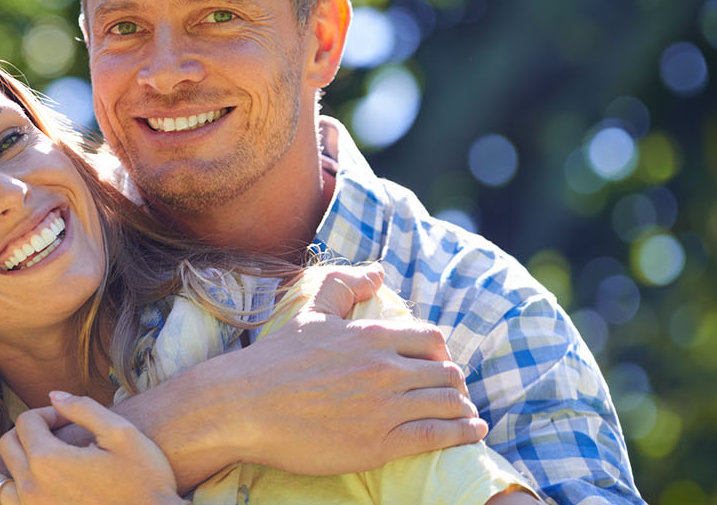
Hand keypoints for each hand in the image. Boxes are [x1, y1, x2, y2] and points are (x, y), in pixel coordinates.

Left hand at [0, 391, 183, 504]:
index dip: (48, 413)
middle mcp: (31, 486)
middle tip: (52, 431)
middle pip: (9, 445)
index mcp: (50, 459)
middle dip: (27, 430)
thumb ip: (83, 408)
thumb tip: (52, 395)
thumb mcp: (123, 434)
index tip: (69, 418)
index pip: (30, 421)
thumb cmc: (146, 480)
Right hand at [210, 262, 485, 473]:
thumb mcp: (311, 313)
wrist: (244, 406)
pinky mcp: (381, 443)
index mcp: (371, 336)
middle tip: (452, 392)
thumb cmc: (274, 361)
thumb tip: (378, 272)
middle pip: (446, 372)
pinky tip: (472, 432)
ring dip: (463, 408)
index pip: (431, 338)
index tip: (437, 363)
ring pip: (448, 403)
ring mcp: (386, 407)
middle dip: (454, 382)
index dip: (440, 351)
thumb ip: (344, 287)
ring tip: (468, 415)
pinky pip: (438, 435)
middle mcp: (386, 369)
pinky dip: (462, 433)